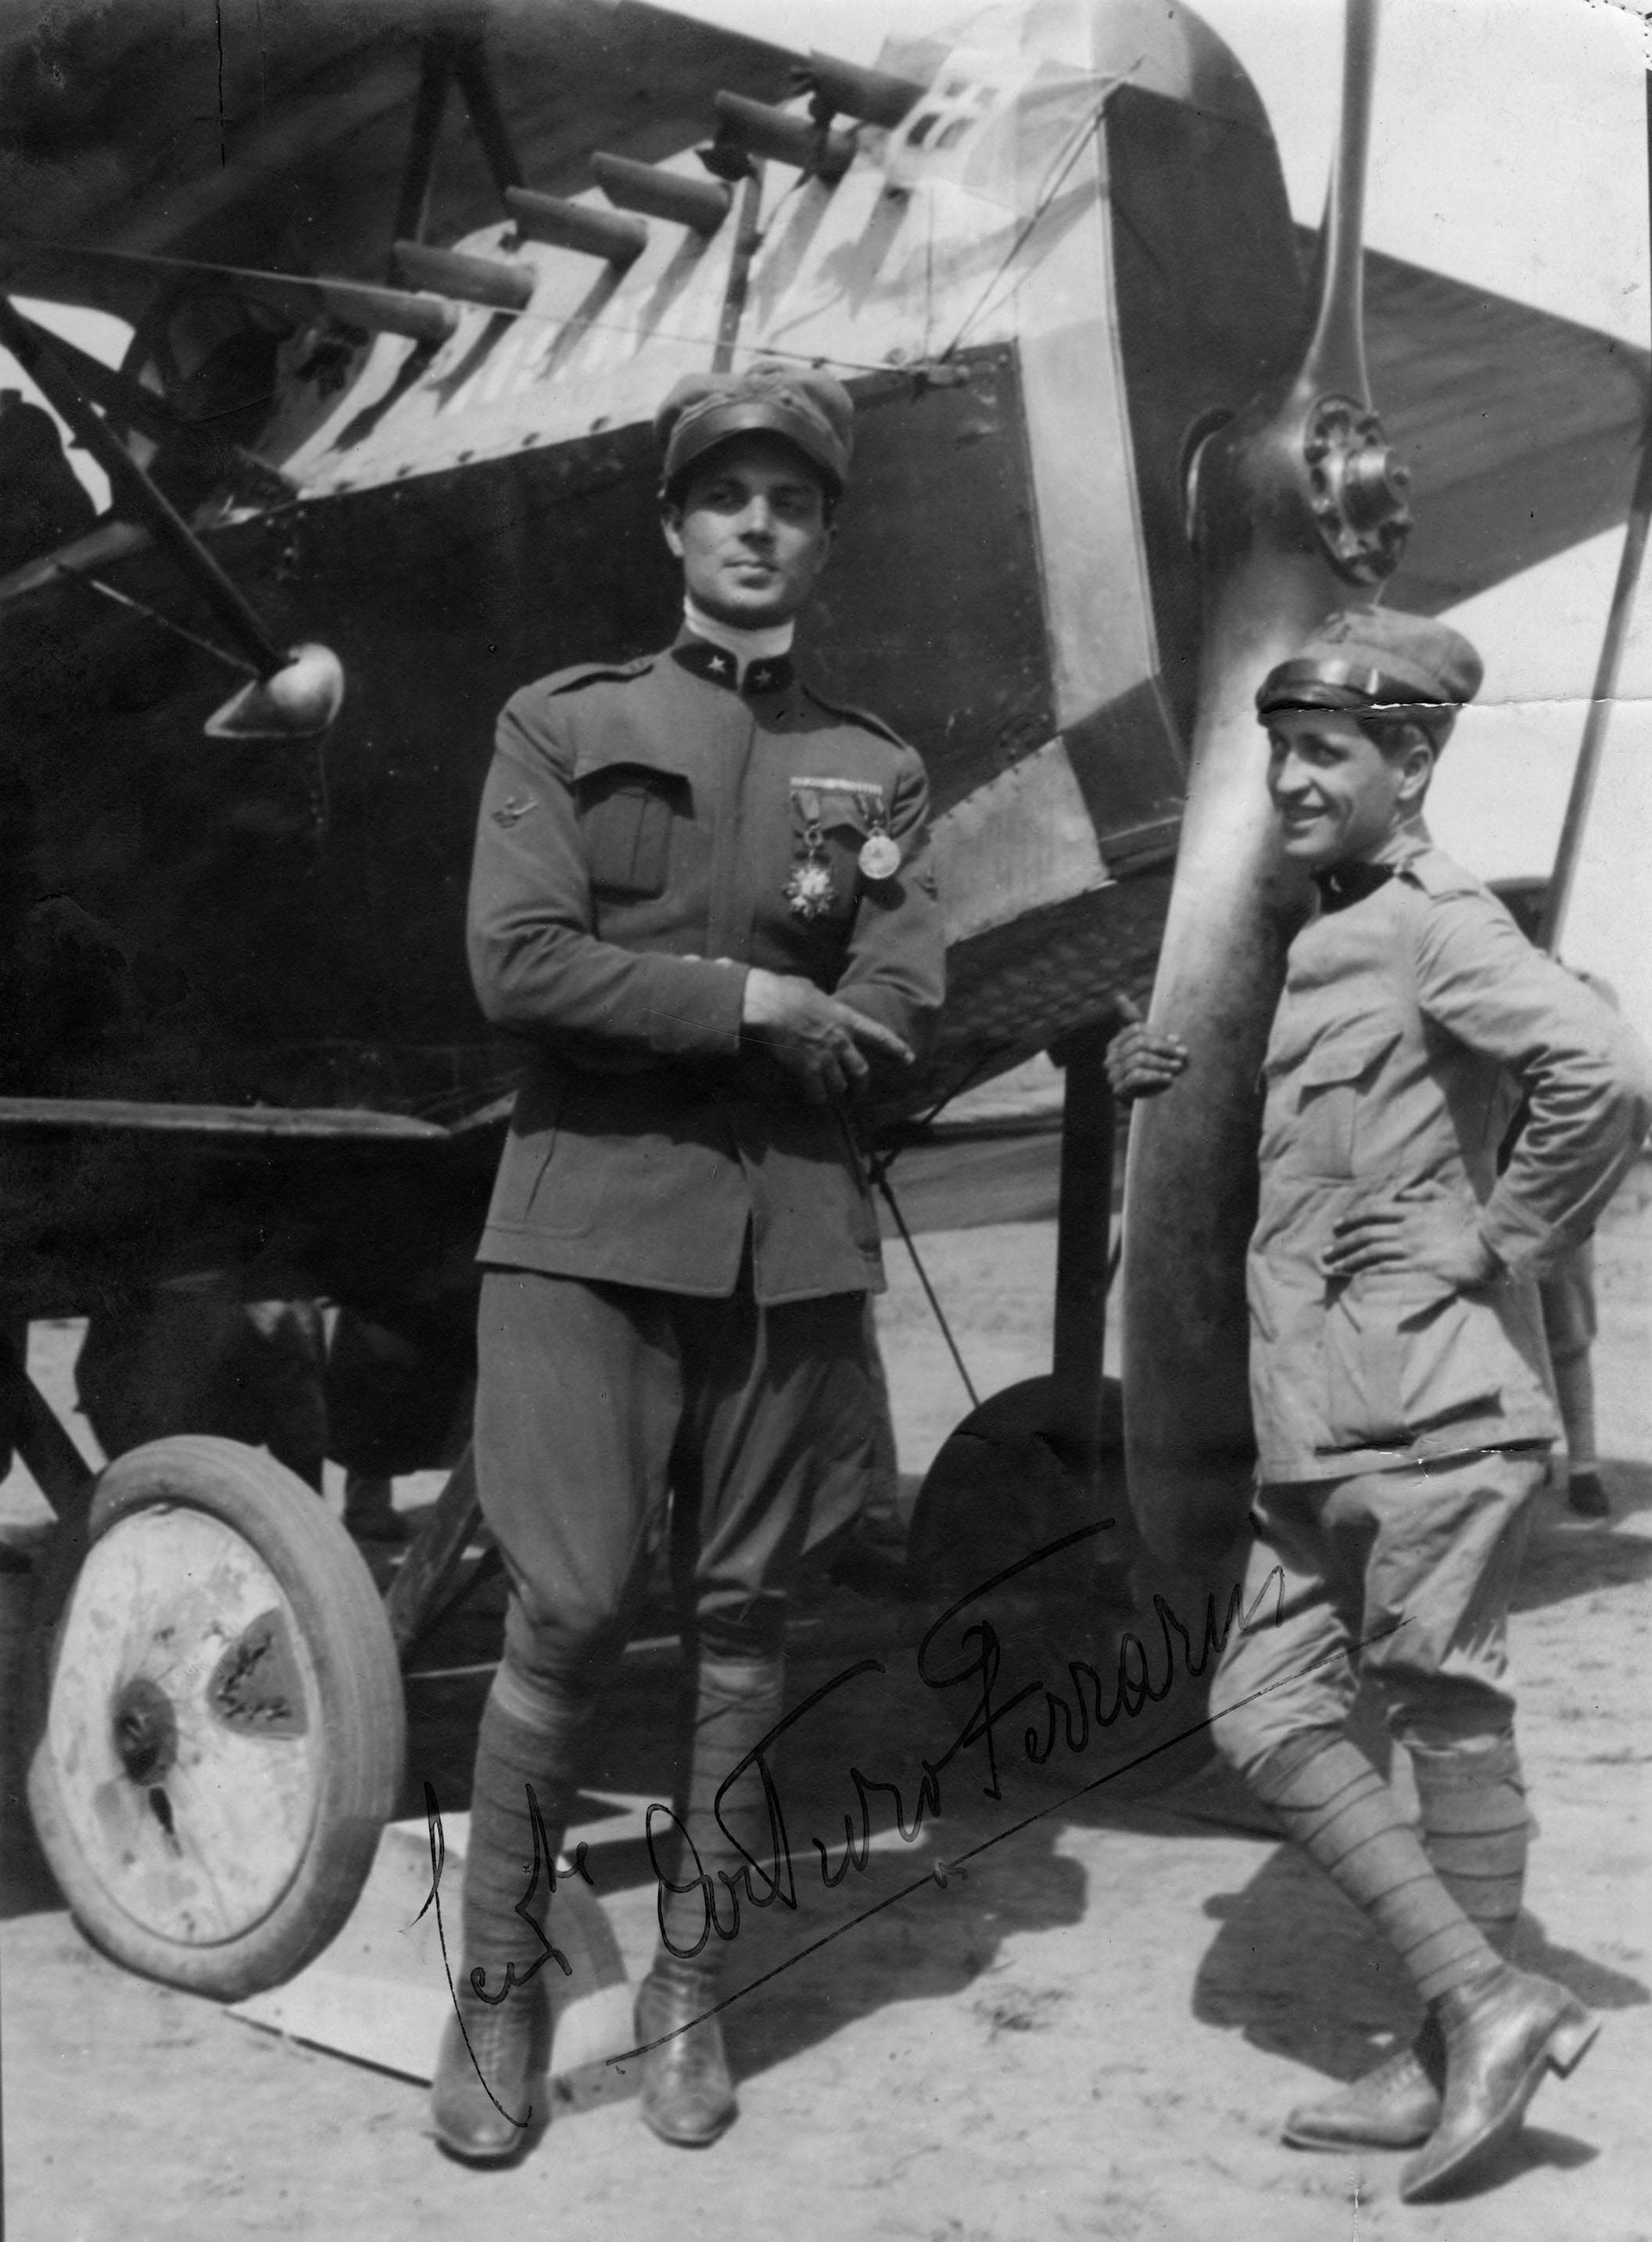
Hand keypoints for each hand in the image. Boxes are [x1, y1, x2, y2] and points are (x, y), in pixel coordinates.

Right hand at [740, 968, 913, 1102]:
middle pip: (861, 1071)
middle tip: (859, 1093)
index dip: (896, 1049)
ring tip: (830, 1096)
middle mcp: (840, 1041)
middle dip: (861, 1086)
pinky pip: (817, 1092)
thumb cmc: (786, 991)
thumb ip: (821, 1000)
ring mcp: (824, 1057)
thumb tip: (815, 996)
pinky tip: (811, 1098)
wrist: (767, 1005)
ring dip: (835, 1092)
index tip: (908, 1059)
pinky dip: (815, 1097)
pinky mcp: (807, 1070)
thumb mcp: (812, 990)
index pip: (879, 1035)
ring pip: (839, 1085)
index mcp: (845, 1019)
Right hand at [1105, 992, 1187, 1102]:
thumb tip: (1118, 996)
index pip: (1137, 1029)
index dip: (1160, 1034)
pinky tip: (1170, 1080)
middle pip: (1139, 1042)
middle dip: (1164, 1048)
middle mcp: (1110, 1058)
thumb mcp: (1148, 1045)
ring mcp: (1113, 1075)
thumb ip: (1133, 1021)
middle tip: (1184, 1055)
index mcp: (1116, 1044)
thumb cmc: (1153, 1070)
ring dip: (1163, 1063)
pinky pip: (1136, 1076)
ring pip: (1139, 1058)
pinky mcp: (1119, 1091)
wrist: (1155, 1106)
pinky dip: (1156, 1076)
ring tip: (1178, 1068)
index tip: (1178, 1041)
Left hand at [1322, 1183, 1497, 1289]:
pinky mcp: (1415, 1269)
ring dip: (1348, 1259)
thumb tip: (1402, 1195)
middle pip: (1365, 1234)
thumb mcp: (1449, 1198)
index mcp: (1412, 1210)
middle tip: (1326, 1251)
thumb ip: (1424, 1190)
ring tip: (1333, 1265)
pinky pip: (1384, 1270)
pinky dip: (1366, 1272)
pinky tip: (1354, 1276)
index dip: (1352, 1218)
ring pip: (1370, 1252)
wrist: (1486, 1247)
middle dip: (1342, 1243)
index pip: (1373, 1211)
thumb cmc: (1470, 1222)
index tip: (1337, 1226)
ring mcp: (1410, 1250)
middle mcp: (1406, 1229)